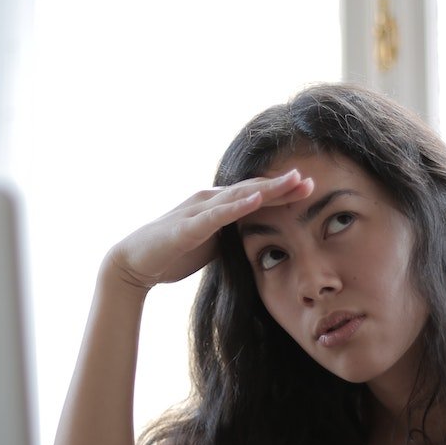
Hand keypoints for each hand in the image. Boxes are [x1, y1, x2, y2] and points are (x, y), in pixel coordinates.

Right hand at [107, 170, 313, 291]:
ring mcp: (198, 211)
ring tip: (293, 181)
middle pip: (252, 190)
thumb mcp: (211, 244)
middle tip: (311, 180)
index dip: (282, 192)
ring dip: (267, 188)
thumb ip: (232, 237)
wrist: (134, 264)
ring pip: (239, 196)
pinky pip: (217, 215)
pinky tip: (256, 200)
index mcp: (216, 206)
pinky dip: (238, 206)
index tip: (311, 190)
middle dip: (283, 186)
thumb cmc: (172, 253)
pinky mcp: (188, 226)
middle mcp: (209, 201)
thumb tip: (257, 241)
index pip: (255, 195)